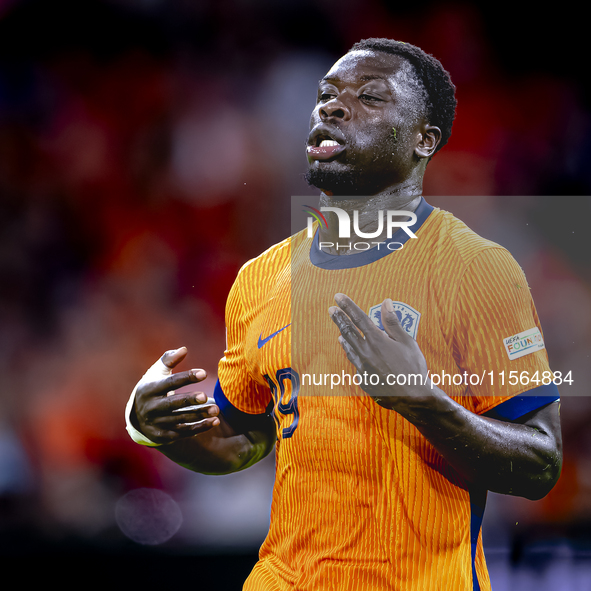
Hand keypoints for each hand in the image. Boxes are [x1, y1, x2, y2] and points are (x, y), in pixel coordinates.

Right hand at [132, 347, 219, 443]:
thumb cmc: (153, 388)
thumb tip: (184, 349)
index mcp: (149, 389)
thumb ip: (169, 359)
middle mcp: (151, 408)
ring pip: (181, 419)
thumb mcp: (156, 372)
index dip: (187, 378)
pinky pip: (183, 432)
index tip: (204, 373)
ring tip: (216, 410)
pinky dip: (199, 428)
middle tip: (206, 396)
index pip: (170, 383)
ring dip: (200, 415)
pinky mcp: (163, 436)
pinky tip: (214, 421)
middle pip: (172, 404)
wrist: (137, 417)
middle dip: (189, 401)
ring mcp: (156, 423)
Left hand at [329, 293, 428, 409]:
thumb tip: (386, 302)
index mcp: (377, 340)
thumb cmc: (413, 367)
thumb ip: (393, 322)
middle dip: (339, 319)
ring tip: (339, 332)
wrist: (413, 398)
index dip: (348, 306)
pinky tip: (352, 353)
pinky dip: (352, 355)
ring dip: (344, 338)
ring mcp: (363, 367)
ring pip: (349, 349)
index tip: (338, 297)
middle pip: (348, 331)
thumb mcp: (407, 341)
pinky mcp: (364, 379)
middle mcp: (366, 352)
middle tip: (331, 310)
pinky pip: (356, 364)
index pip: (359, 318)